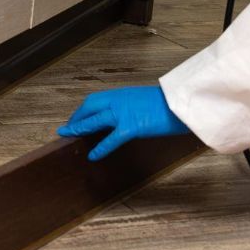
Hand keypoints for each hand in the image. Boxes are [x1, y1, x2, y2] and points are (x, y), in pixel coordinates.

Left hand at [58, 86, 190, 161]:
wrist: (182, 102)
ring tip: (67, 135)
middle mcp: (120, 100)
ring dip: (78, 127)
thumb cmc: (172, 103)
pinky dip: (101, 148)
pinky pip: (111, 139)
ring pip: (94, 120)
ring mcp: (124, 113)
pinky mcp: (131, 127)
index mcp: (124, 94)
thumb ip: (136, 106)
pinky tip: (93, 156)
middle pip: (90, 106)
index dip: (84, 109)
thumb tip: (132, 114)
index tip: (78, 117)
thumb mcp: (149, 100)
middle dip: (77, 116)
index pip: (96, 100)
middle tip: (67, 127)